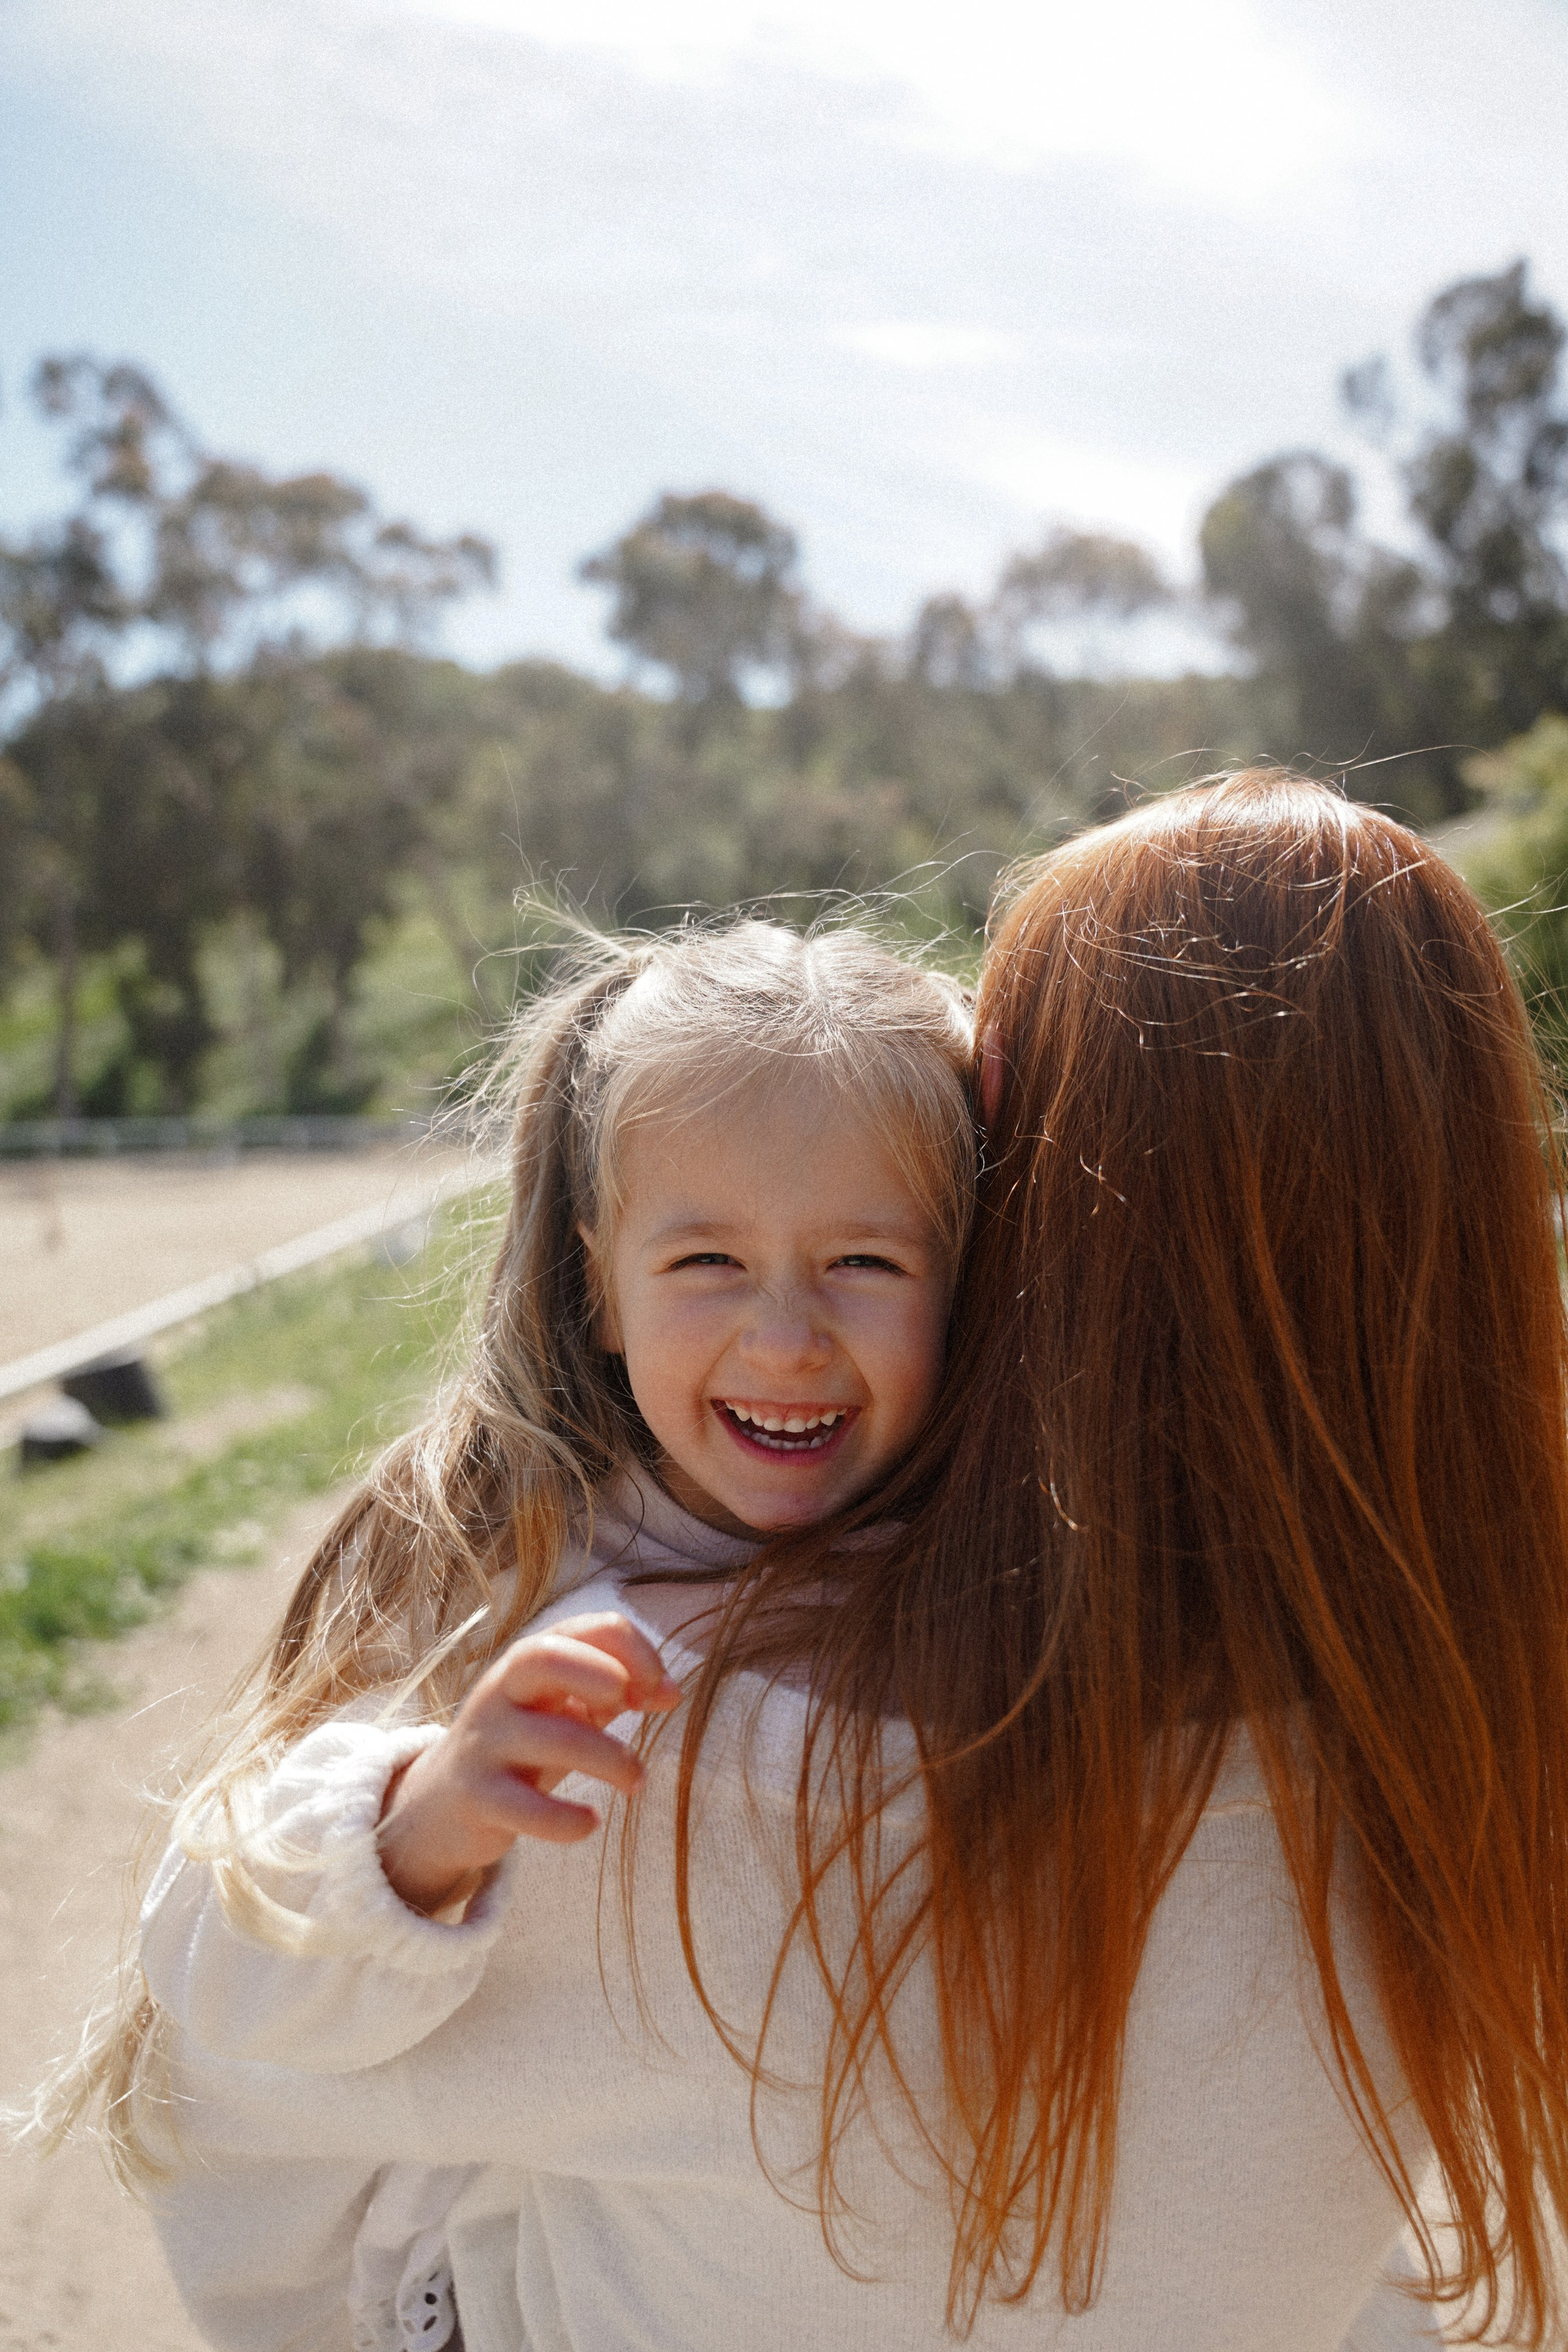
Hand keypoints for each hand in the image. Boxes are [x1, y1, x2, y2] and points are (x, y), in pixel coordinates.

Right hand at [377, 1612, 680, 1914]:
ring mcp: (486, 1743)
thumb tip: (672, 1692)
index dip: (635, 1651)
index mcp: (529, 1662)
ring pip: (552, 1737)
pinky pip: (525, 1807)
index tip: (660, 1690)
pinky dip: (566, 1819)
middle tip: (636, 1704)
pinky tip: (589, 1822)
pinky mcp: (477, 1798)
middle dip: (600, 1673)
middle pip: (544, 1655)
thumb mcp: (563, 1708)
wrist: (442, 1802)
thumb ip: (617, 1691)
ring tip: (638, 1780)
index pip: (586, 1628)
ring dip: (611, 1758)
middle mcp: (501, 1691)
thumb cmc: (522, 1744)